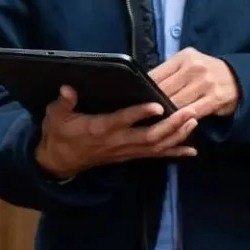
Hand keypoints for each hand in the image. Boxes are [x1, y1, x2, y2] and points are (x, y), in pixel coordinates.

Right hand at [35, 85, 197, 178]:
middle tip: (190, 111)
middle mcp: (117, 142)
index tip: (157, 104)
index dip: (140, 113)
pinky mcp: (129, 155)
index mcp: (100, 129)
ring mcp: (125, 151)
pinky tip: (191, 150)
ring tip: (193, 121)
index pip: (123, 120)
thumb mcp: (55, 116)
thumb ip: (63, 102)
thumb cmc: (59, 134)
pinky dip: (174, 152)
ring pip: (156, 146)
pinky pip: (155, 155)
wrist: (60, 161)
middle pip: (149, 136)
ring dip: (176, 136)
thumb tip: (67, 88)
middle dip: (171, 125)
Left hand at [149, 48, 239, 119]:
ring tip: (155, 121)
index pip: (156, 74)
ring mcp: (205, 82)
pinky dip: (182, 118)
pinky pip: (192, 111)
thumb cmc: (206, 73)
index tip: (136, 100)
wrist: (239, 78)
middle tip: (143, 115)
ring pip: (176, 102)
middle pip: (164, 89)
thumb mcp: (188, 65)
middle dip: (153, 103)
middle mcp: (194, 67)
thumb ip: (169, 74)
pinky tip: (175, 123)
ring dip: (166, 113)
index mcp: (184, 57)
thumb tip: (143, 87)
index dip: (144, 90)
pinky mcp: (215, 98)